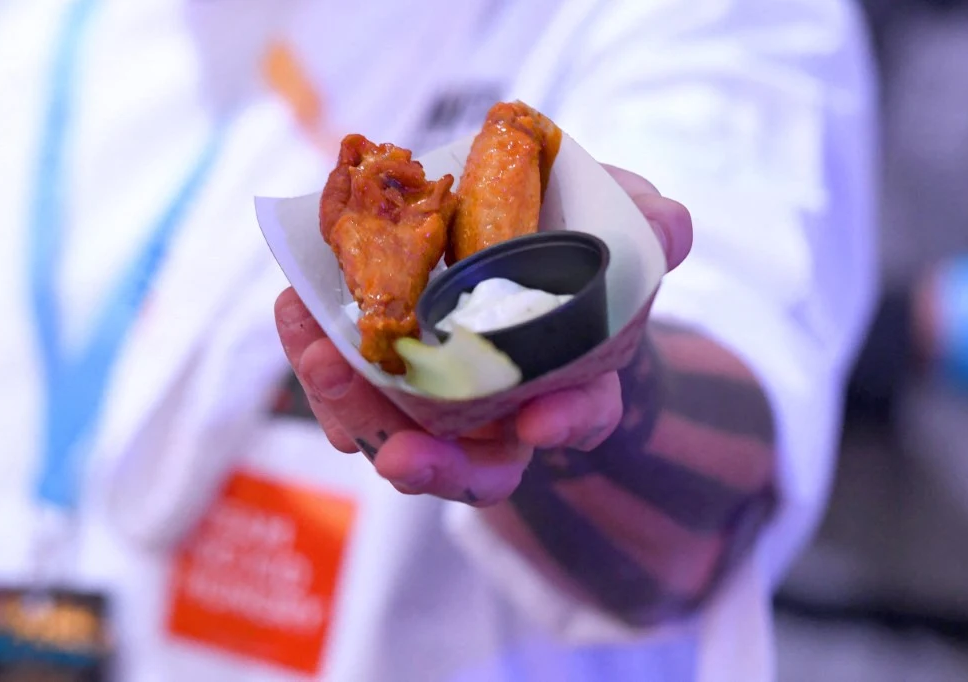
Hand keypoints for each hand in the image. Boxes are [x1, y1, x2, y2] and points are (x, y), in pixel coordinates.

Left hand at [273, 165, 692, 505]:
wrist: (517, 263)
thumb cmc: (574, 263)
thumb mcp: (618, 234)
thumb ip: (648, 229)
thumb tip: (670, 225)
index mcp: (569, 386)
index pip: (576, 418)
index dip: (566, 423)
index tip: (544, 424)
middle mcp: (500, 416)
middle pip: (469, 467)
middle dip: (433, 465)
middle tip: (399, 452)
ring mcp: (436, 405)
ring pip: (393, 436)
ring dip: (352, 407)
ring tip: (320, 354)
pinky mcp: (380, 375)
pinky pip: (346, 385)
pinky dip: (318, 353)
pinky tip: (298, 309)